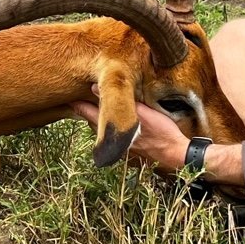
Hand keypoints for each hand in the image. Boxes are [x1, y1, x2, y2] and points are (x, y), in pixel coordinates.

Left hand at [71, 98, 190, 170]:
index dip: (78, 105)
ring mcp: (121, 148)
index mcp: (114, 129)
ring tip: (97, 108)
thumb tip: (95, 88)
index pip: (89, 114)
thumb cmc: (162, 133)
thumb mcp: (143, 112)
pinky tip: (118, 123)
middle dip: (88, 112)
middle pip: (94, 123)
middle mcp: (113, 140)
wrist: (176, 155)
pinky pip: (115, 137)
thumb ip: (120, 101)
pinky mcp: (130, 151)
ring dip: (100, 120)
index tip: (68, 96)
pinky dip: (112, 128)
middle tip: (80, 99)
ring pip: (104, 131)